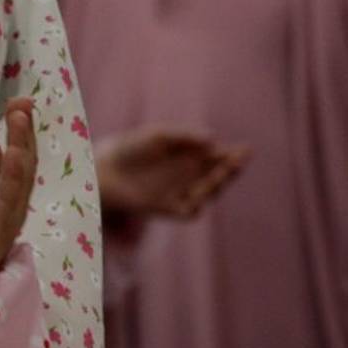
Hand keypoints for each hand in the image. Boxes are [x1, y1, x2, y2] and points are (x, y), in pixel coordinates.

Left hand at [0, 98, 37, 333]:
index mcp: (8, 201)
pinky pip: (7, 198)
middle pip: (25, 164)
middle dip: (25, 132)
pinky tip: (12, 152)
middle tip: (24, 101)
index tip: (20, 105)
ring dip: (22, 144)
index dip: (22, 133)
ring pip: (20, 177)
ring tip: (20, 115)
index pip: (20, 161)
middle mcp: (14, 208)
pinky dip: (11, 174)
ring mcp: (7, 219)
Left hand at [96, 128, 248, 220]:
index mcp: (191, 157)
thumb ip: (183, 136)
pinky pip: (189, 211)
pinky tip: (198, 194)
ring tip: (223, 171)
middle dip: (231, 169)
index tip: (244, 150)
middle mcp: (189, 176)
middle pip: (219, 177)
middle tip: (239, 159)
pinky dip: (197, 203)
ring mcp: (180, 193)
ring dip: (218, 184)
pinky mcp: (167, 208)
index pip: (219, 158)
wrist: (104, 168)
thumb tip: (212, 139)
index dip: (233, 156)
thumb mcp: (158, 136)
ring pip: (208, 194)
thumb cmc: (131, 148)